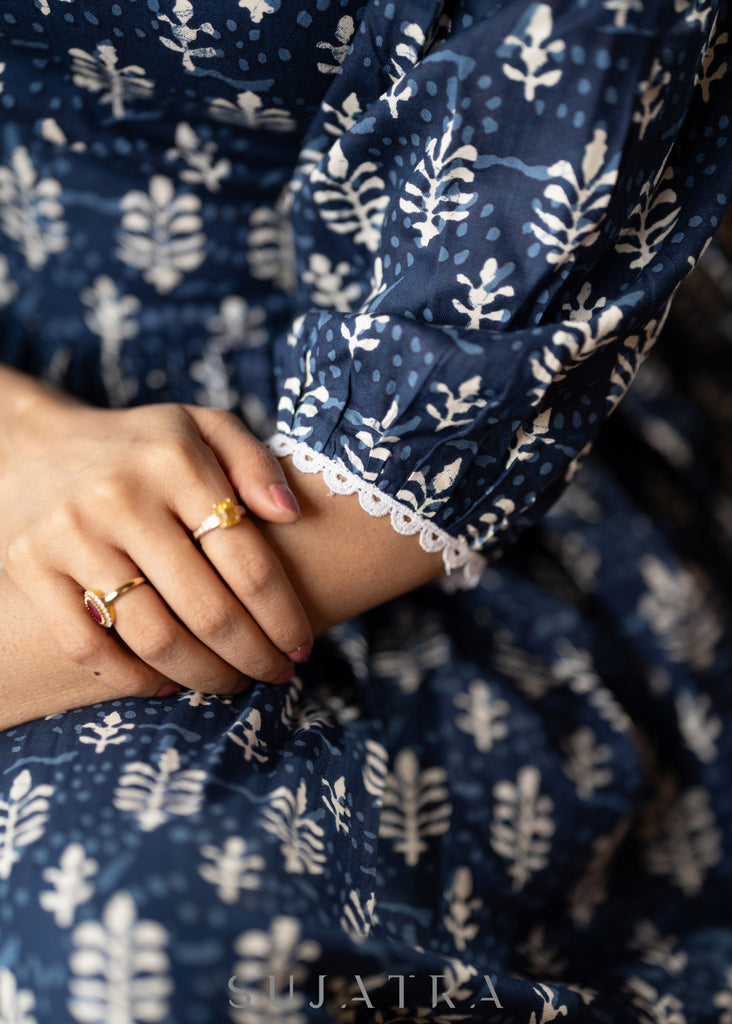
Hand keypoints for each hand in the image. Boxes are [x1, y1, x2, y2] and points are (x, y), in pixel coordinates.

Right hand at [0, 390, 312, 699]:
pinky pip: (88, 647)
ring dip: (204, 675)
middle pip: (207, 610)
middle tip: (276, 674)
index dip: (283, 616)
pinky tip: (167, 684)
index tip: (302, 645)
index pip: (248, 562)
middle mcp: (120, 496)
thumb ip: (254, 461)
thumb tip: (289, 513)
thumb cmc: (143, 447)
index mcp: (174, 460)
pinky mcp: (30, 566)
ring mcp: (71, 534)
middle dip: (253, 656)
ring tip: (232, 683)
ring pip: (154, 637)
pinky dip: (134, 678)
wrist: (36, 445)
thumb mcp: (203, 428)